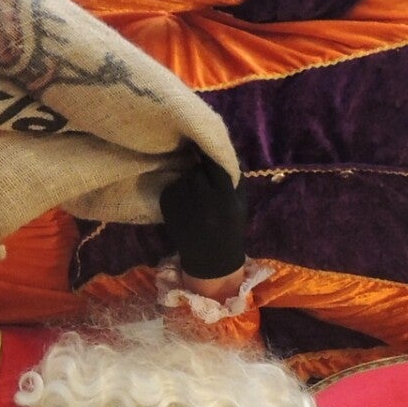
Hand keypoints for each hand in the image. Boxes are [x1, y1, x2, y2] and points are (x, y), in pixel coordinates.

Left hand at [158, 157, 246, 281]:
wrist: (210, 260)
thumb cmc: (229, 228)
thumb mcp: (240, 203)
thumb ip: (232, 177)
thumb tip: (219, 150)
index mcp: (224, 196)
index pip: (214, 163)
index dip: (209, 153)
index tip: (207, 147)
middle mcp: (202, 197)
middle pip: (196, 170)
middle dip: (199, 172)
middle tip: (204, 183)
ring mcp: (182, 202)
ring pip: (183, 178)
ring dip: (188, 182)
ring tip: (194, 198)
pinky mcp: (167, 206)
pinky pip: (172, 187)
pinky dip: (177, 191)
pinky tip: (185, 207)